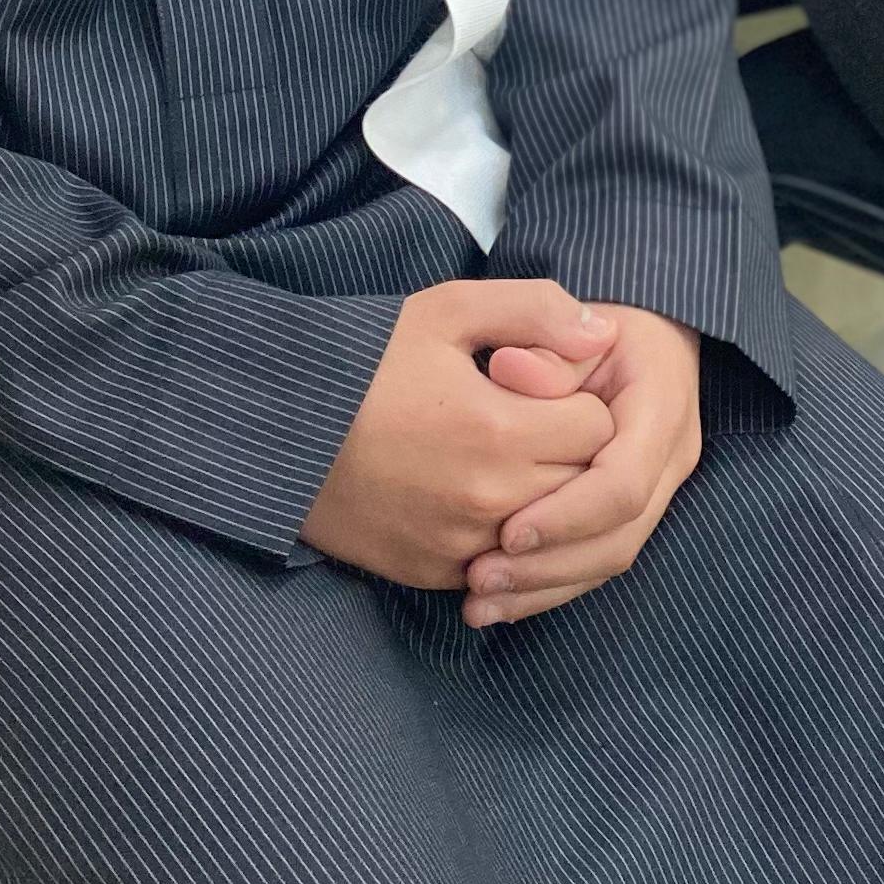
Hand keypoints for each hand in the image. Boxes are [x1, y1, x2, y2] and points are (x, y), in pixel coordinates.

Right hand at [302, 281, 619, 591]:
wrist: (278, 430)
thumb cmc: (365, 361)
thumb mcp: (447, 311)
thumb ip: (535, 311)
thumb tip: (605, 333)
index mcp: (499, 430)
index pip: (598, 428)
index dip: (578, 400)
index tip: (542, 387)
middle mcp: (488, 499)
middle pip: (582, 484)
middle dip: (568, 450)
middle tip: (528, 419)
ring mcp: (460, 545)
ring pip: (548, 532)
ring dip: (542, 498)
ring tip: (501, 456)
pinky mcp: (433, 572)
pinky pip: (502, 564)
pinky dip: (502, 536)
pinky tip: (468, 494)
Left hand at [462, 306, 705, 631]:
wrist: (638, 330)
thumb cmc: (594, 323)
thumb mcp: (570, 318)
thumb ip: (544, 343)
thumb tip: (510, 372)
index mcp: (661, 407)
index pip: (623, 483)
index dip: (567, 515)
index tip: (507, 532)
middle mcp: (669, 457)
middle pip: (620, 535)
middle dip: (549, 566)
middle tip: (479, 578)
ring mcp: (657, 487)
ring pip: (611, 558)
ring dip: (544, 588)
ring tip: (478, 605)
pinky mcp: (633, 510)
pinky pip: (597, 560)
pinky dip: (549, 586)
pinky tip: (498, 603)